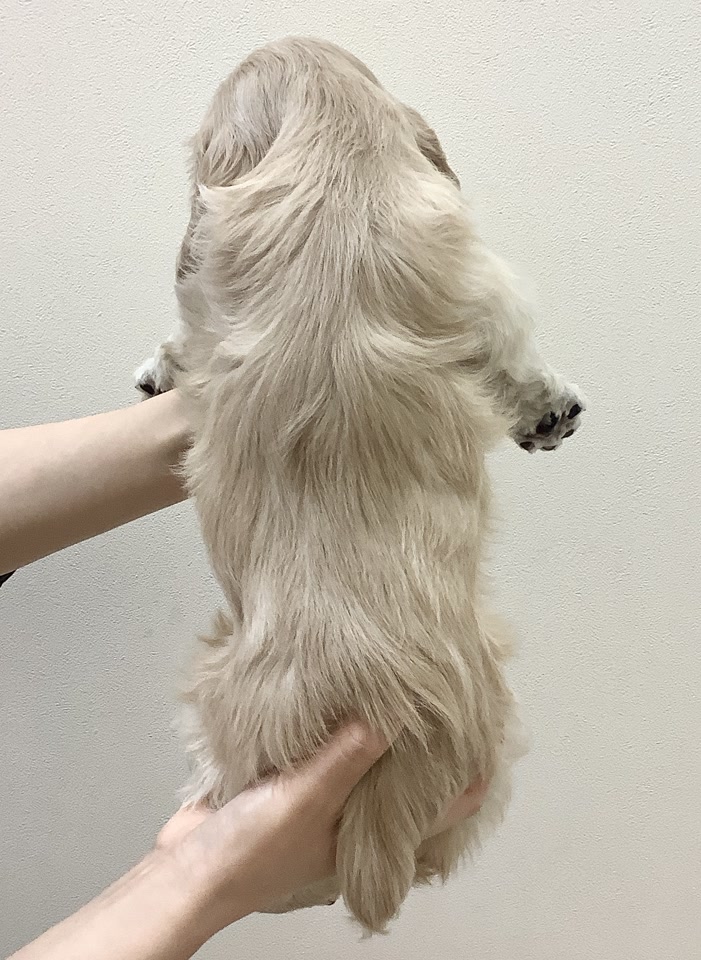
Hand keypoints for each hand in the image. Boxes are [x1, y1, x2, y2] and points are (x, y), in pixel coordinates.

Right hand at [158, 724, 488, 934]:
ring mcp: (319, 805)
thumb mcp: (308, 796)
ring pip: (366, 766)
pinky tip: (335, 707)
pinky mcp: (287, 788)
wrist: (188, 867)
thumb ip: (348, 755)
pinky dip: (336, 734)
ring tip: (401, 694)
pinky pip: (324, 756)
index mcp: (369, 836)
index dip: (467, 780)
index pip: (439, 810)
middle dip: (428, 749)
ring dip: (381, 737)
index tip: (488, 739)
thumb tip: (393, 715)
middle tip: (448, 701)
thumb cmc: (249, 853)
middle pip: (406, 783)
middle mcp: (351, 820)